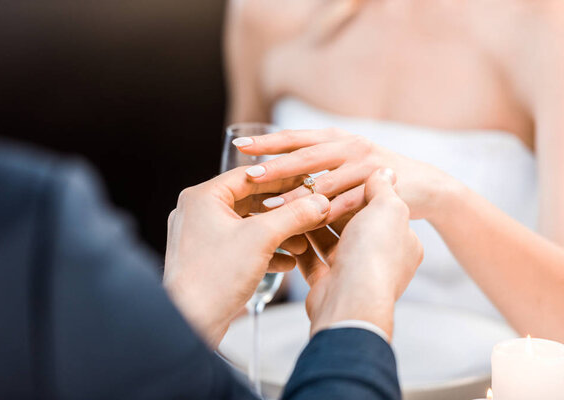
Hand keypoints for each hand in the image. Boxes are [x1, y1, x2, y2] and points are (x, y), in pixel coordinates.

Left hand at [163, 167, 329, 346]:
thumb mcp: (261, 239)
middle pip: (249, 201)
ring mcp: (200, 237)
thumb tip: (318, 201)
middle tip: (309, 210)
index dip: (282, 177)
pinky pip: (239, 246)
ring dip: (276, 233)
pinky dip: (263, 251)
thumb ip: (293, 215)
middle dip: (282, 211)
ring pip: (246, 226)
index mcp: (202, 197)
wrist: (190, 323)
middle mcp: (197, 212)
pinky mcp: (207, 259)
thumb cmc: (215, 277)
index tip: (307, 181)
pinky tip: (287, 263)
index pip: (248, 176)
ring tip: (302, 242)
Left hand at [234, 128, 456, 224]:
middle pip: (304, 156)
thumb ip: (317, 162)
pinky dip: (324, 215)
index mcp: (336, 137)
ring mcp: (366, 166)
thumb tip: (272, 172)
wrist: (425, 184)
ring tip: (266, 207)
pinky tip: (304, 224)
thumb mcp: (345, 159)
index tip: (238, 145)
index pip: (295, 137)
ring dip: (294, 196)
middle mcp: (350, 146)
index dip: (267, 142)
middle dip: (275, 167)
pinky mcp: (379, 188)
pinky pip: (346, 205)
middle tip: (248, 175)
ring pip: (323, 183)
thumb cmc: (373, 174)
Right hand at [296, 169, 423, 338]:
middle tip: (310, 191)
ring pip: (330, 242)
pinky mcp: (329, 284)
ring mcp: (354, 274)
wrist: (352, 299)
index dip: (358, 193)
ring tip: (295, 205)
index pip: (380, 210)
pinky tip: (289, 230)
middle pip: (352, 225)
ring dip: (312, 225)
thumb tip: (385, 172)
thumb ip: (384, 188)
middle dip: (331, 209)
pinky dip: (301, 245)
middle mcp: (380, 259)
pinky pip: (312, 260)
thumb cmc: (375, 253)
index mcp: (404, 242)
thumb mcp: (388, 208)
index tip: (338, 179)